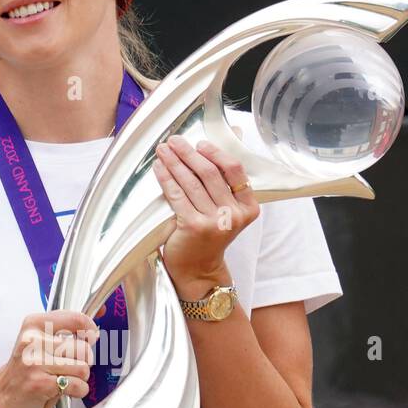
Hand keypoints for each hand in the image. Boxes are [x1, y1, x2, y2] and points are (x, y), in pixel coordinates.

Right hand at [0, 309, 98, 407]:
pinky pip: (78, 385)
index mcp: (34, 324)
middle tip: (70, 366)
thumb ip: (63, 330)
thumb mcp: (37, 339)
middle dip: (83, 360)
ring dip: (80, 377)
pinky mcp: (41, 384)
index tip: (91, 336)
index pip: (75, 319)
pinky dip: (77, 390)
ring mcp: (36, 363)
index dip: (90, 329)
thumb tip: (93, 330)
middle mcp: (34, 341)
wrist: (3, 394)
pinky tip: (64, 390)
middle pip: (83, 348)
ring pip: (83, 368)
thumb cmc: (25, 368)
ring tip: (65, 378)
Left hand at [153, 135, 258, 284]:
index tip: (199, 144)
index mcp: (248, 207)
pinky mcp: (194, 227)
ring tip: (163, 150)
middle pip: (210, 173)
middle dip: (189, 153)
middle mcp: (234, 214)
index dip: (216, 153)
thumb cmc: (210, 236)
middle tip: (174, 141)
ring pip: (192, 182)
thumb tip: (230, 137)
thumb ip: (227, 182)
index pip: (234, 170)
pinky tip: (158, 168)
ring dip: (175, 162)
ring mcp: (214, 222)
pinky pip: (177, 195)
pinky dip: (166, 179)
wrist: (199, 269)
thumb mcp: (227, 211)